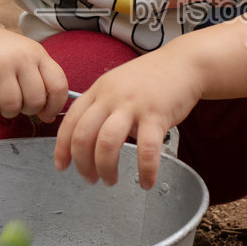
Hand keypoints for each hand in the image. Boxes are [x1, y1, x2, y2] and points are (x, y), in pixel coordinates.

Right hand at [0, 29, 68, 122]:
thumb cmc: (2, 54)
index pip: (58, 86)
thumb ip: (41, 83)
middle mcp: (22, 57)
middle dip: (27, 111)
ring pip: (12, 106)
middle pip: (35, 101)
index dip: (55, 107)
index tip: (45, 114)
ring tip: (1, 104)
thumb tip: (49, 118)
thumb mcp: (27, 58)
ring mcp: (0, 64)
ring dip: (7, 113)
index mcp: (39, 54)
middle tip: (18, 104)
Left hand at [54, 48, 202, 189]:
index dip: (62, 148)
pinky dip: (145, 170)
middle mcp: (111, 97)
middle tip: (90, 179)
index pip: (70, 121)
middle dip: (83, 164)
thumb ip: (101, 106)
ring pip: (107, 143)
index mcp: (98, 91)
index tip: (61, 166)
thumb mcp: (117, 84)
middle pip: (83, 136)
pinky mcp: (156, 115)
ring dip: (106, 168)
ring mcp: (133, 105)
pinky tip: (146, 182)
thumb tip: (89, 137)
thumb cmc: (152, 78)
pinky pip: (146, 149)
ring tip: (110, 180)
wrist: (184, 63)